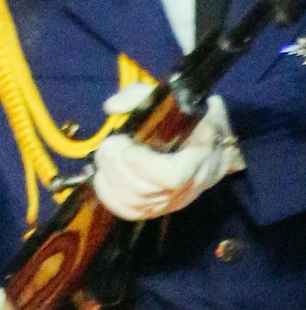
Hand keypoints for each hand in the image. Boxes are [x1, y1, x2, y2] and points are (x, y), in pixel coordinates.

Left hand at [91, 92, 243, 219]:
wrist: (207, 137)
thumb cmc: (186, 116)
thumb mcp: (169, 97)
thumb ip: (138, 97)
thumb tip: (112, 108)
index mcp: (200, 155)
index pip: (170, 176)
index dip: (139, 163)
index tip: (124, 141)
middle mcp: (191, 185)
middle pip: (145, 191)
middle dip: (116, 166)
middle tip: (109, 145)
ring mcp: (176, 200)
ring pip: (136, 204)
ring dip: (110, 180)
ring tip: (105, 158)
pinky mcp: (162, 207)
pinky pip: (132, 213)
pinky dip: (110, 197)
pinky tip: (103, 177)